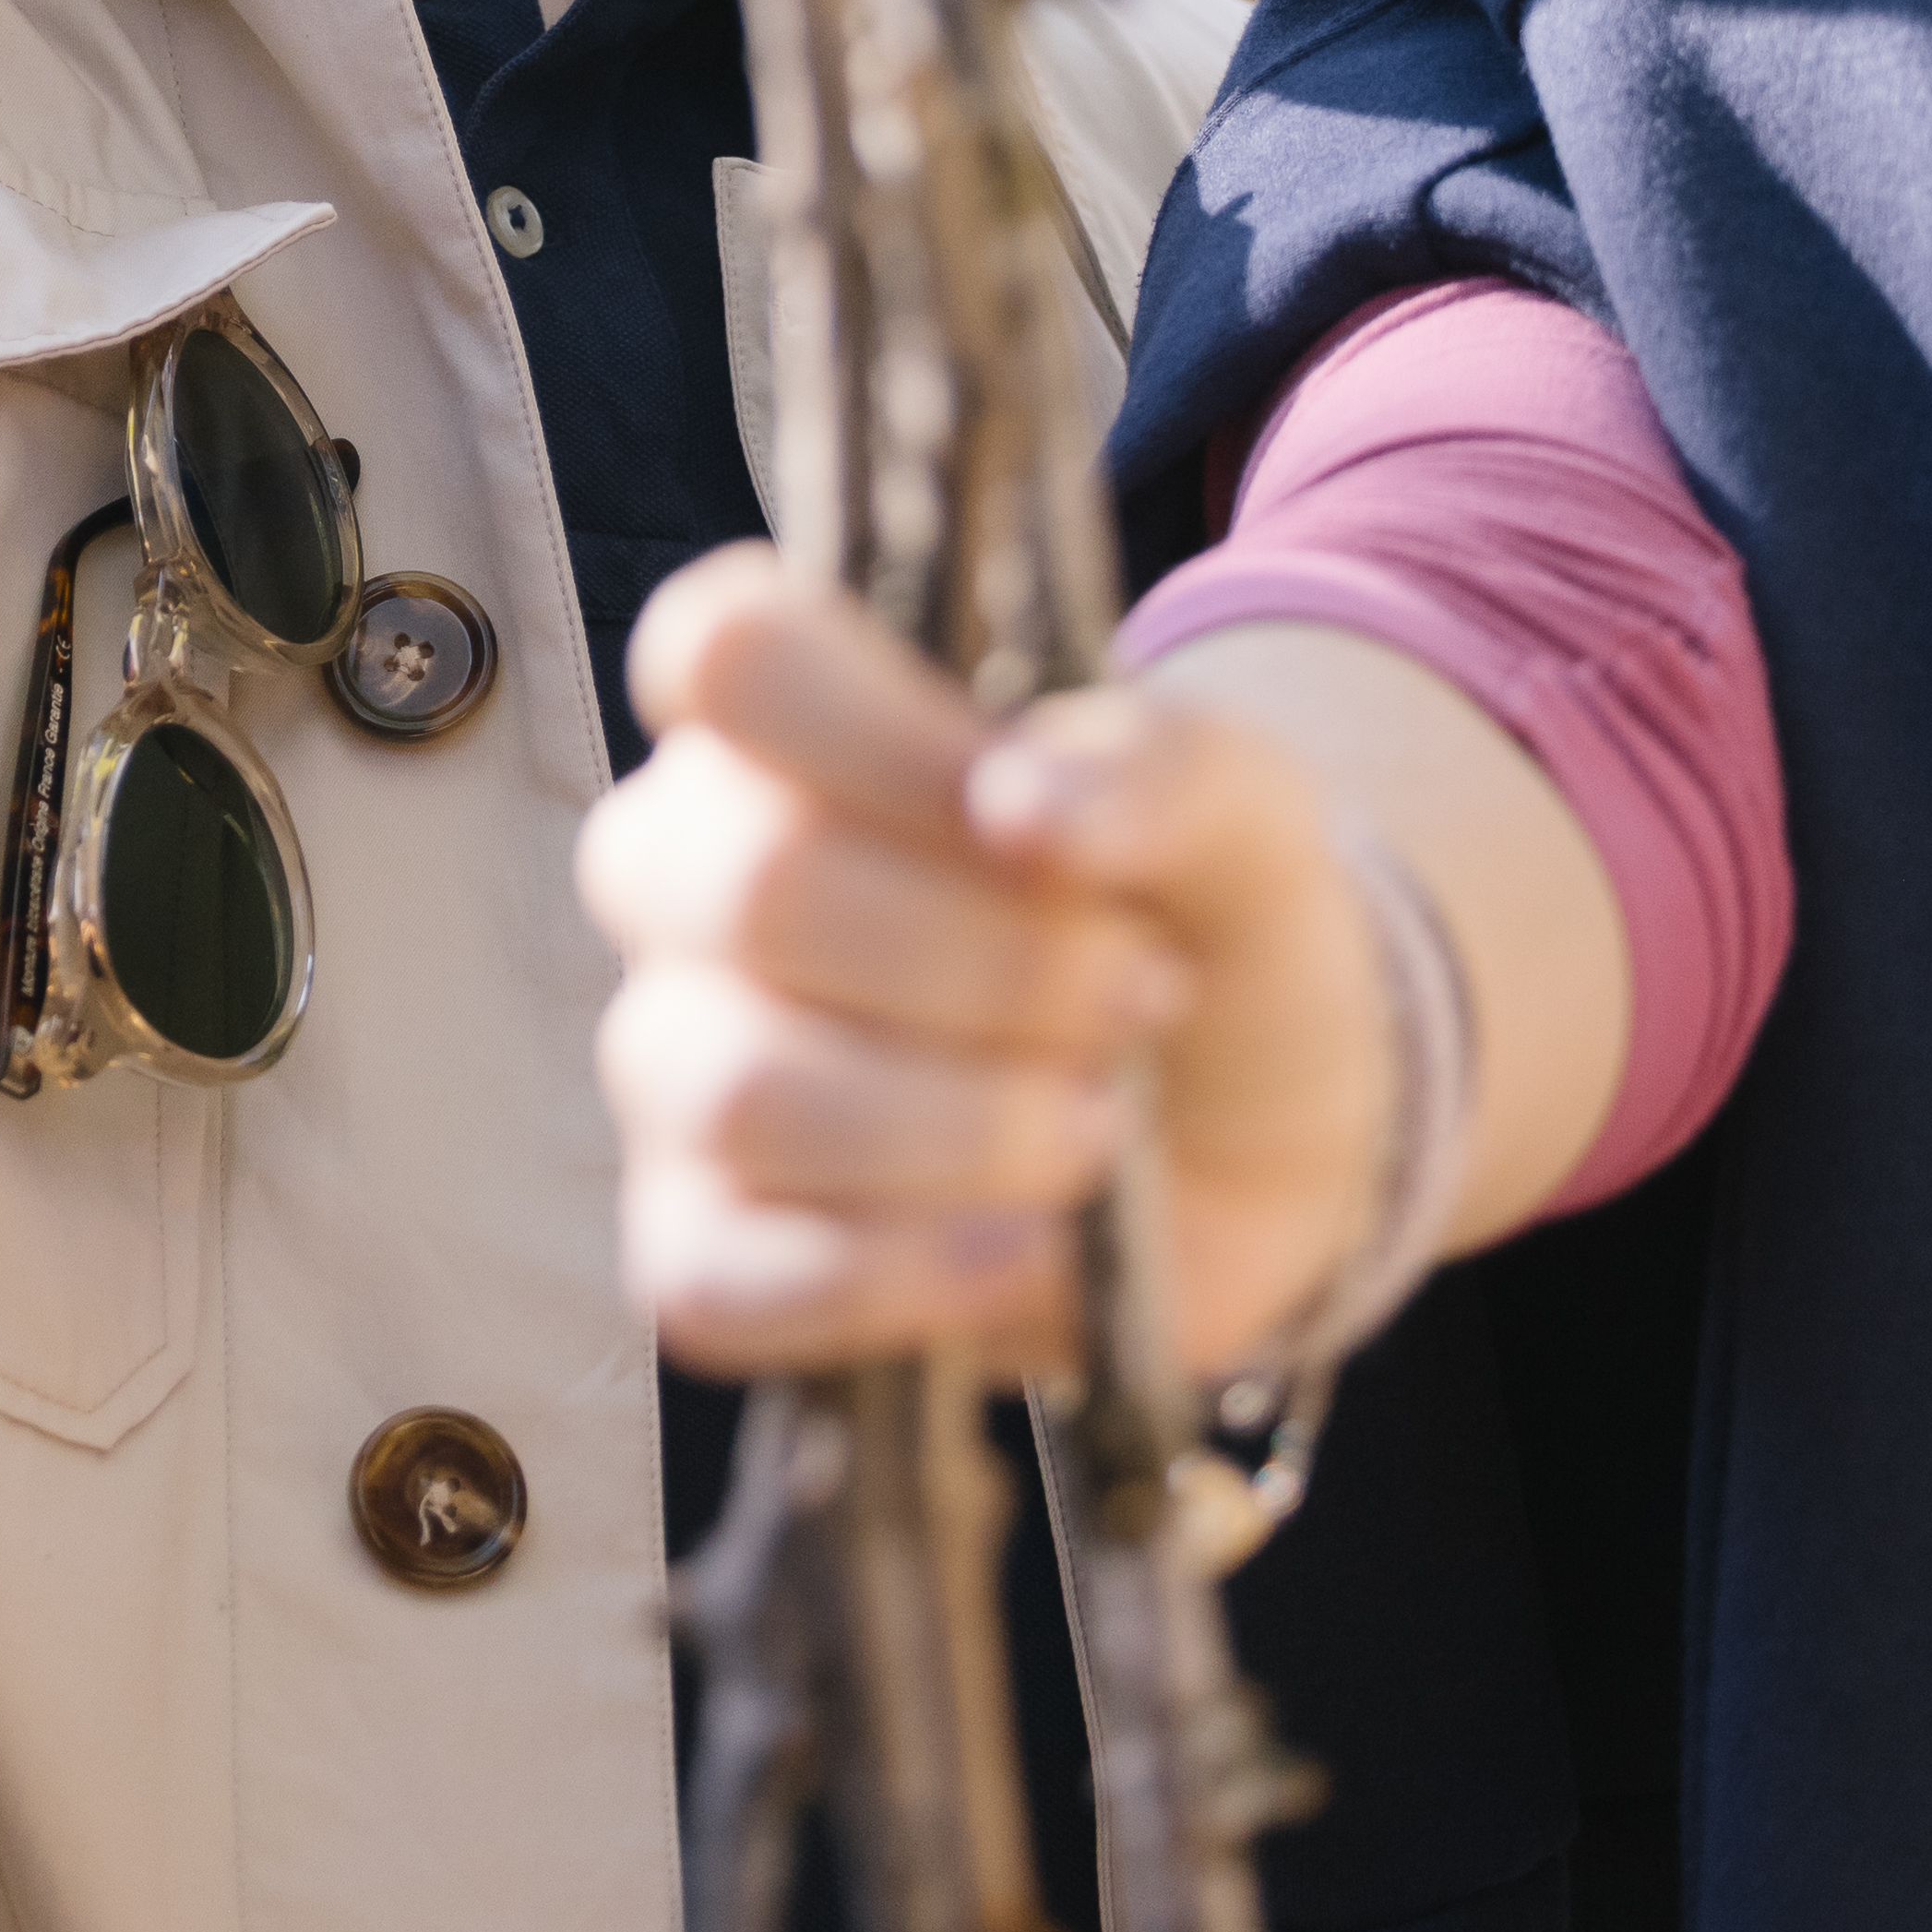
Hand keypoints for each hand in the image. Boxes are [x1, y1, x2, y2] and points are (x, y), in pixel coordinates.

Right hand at [580, 544, 1401, 1379]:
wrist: (1253, 1131)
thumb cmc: (1199, 922)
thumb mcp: (1240, 814)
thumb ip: (1155, 773)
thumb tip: (1025, 808)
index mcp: (788, 725)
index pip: (720, 655)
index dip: (873, 733)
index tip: (1021, 811)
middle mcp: (692, 879)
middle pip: (755, 887)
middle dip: (988, 963)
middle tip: (1136, 997)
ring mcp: (678, 1065)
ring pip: (744, 1093)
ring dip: (964, 1125)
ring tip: (1099, 1130)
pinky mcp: (698, 1239)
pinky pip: (716, 1276)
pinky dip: (891, 1275)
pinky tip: (1018, 1251)